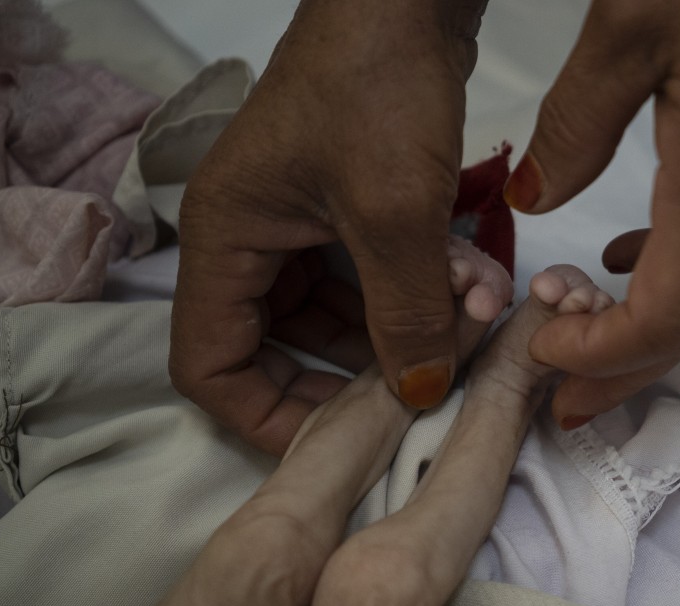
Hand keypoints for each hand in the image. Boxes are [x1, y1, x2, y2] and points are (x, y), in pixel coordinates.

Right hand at [170, 0, 486, 454]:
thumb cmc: (378, 86)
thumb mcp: (395, 215)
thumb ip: (405, 315)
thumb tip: (418, 395)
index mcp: (225, 240)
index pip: (210, 364)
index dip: (263, 417)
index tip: (336, 444)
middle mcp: (249, 237)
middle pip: (275, 346)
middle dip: (349, 374)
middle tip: (415, 390)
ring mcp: (295, 220)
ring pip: (331, 314)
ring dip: (395, 330)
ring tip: (462, 328)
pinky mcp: (340, 204)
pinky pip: (363, 275)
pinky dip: (411, 290)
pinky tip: (469, 286)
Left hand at [503, 0, 679, 426]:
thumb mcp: (630, 27)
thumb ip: (573, 124)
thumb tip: (533, 196)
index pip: (666, 318)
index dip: (601, 352)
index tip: (545, 344)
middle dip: (622, 374)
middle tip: (564, 402)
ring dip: (652, 335)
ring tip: (589, 346)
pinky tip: (634, 260)